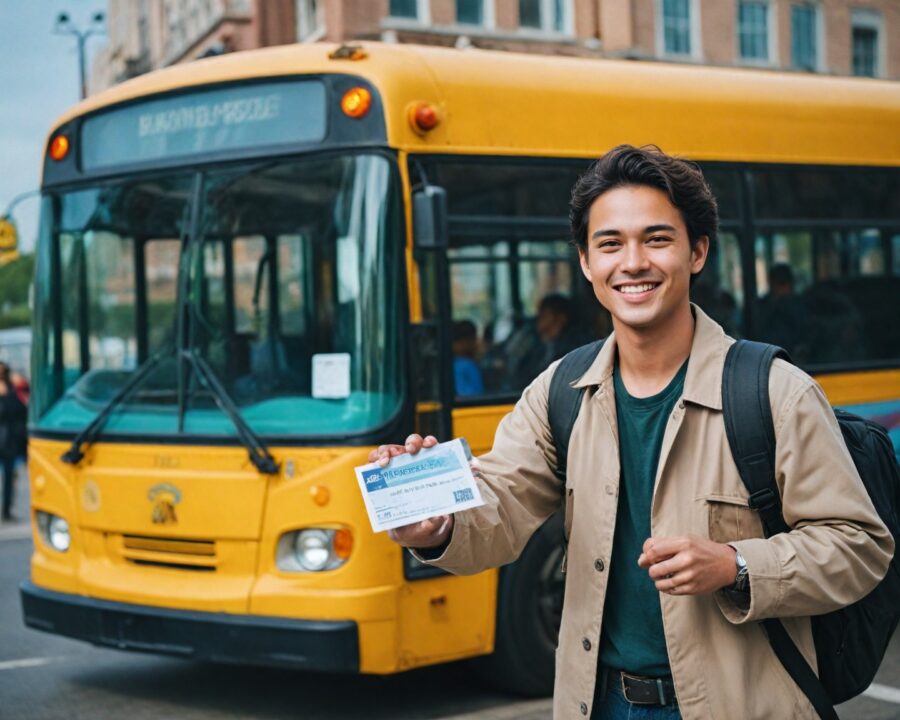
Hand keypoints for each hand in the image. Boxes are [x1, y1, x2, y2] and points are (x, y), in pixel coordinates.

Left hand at [367, 434, 450, 548]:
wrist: (431, 528)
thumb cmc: (414, 529)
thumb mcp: (416, 532)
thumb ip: (424, 527)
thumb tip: (435, 518)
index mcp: (388, 485)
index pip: (375, 465)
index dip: (377, 459)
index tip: (383, 463)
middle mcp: (400, 471)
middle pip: (391, 451)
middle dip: (392, 449)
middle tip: (400, 454)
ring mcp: (415, 464)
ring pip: (411, 445)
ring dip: (414, 442)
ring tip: (419, 448)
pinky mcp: (431, 462)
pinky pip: (431, 448)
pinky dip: (432, 444)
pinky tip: (434, 446)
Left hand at [638, 535, 736, 595]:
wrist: (727, 564)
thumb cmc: (701, 549)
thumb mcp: (685, 539)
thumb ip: (663, 544)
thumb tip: (641, 558)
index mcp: (684, 543)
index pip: (653, 551)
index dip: (646, 555)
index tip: (647, 558)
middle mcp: (687, 559)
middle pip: (655, 570)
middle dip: (651, 570)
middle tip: (655, 569)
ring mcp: (691, 576)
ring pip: (661, 584)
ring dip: (657, 581)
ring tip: (662, 576)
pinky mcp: (693, 588)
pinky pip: (671, 591)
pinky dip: (666, 588)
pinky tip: (671, 582)